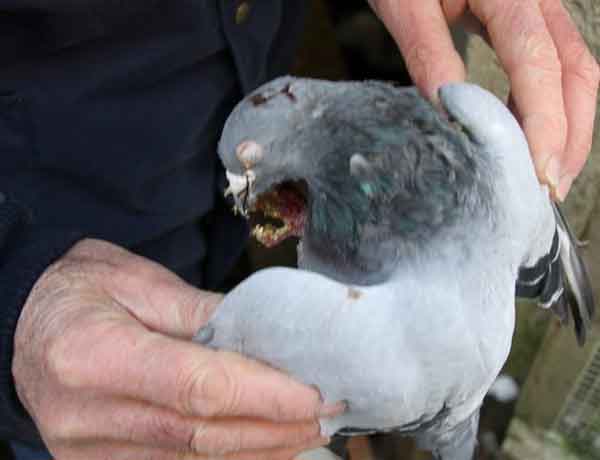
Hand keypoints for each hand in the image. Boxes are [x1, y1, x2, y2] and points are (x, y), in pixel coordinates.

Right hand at [13, 239, 340, 458]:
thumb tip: (265, 337)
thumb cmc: (81, 289)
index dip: (262, 394)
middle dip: (272, 428)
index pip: (196, 387)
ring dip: (257, 449)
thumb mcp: (138, 280)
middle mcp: (85, 414)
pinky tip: (261, 448)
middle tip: (324, 415)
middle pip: (200, 433)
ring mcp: (86, 450)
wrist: (24, 323)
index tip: (311, 394)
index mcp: (92, 354)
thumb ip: (202, 312)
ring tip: (304, 433)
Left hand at [368, 0, 599, 200]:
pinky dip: (544, 104)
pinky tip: (524, 132)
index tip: (540, 173)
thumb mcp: (405, 4)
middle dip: (571, 133)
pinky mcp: (527, 17)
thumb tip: (447, 111)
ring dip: (566, 123)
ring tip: (544, 169)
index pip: (540, 64)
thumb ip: (428, 52)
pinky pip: (551, 64)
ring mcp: (537, 5)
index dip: (546, 123)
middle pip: (577, 70)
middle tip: (550, 186)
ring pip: (573, 68)